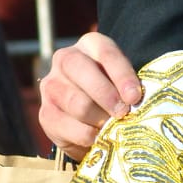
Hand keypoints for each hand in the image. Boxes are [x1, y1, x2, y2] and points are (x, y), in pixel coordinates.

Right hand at [39, 29, 143, 154]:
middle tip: (123, 113)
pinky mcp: (46, 113)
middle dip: (107, 96)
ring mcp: (51, 86)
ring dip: (99, 119)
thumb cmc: (116, 97)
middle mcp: (65, 59)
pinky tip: (97, 138)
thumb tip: (136, 104)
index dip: (121, 75)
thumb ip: (129, 89)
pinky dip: (86, 136)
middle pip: (82, 71)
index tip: (134, 97)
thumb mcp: (125, 85)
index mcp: (91, 45)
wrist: (91, 121)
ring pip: (76, 102)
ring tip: (112, 127)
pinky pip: (66, 126)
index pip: (106, 52)